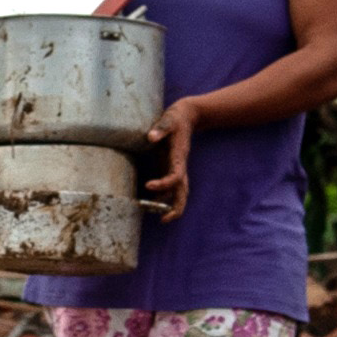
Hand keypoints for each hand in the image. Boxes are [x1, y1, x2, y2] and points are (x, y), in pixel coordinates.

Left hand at [143, 100, 196, 224]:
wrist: (187, 116)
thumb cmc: (176, 117)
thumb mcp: (168, 119)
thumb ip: (161, 128)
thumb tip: (151, 137)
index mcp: (179, 156)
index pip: (176, 176)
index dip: (164, 183)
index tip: (148, 185)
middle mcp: (180, 166)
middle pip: (183, 192)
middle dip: (176, 207)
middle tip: (164, 220)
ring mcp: (177, 168)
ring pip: (178, 192)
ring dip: (169, 205)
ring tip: (156, 216)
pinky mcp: (171, 167)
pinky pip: (170, 186)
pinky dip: (163, 196)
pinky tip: (151, 202)